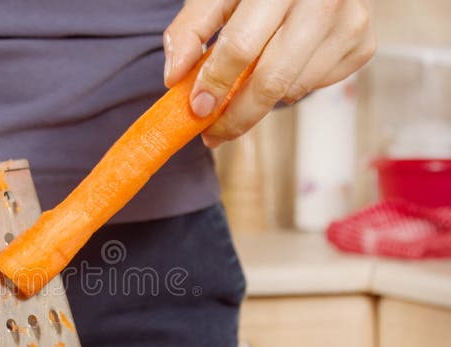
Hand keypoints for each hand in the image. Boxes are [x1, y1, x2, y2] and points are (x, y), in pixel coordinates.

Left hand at [163, 0, 374, 147]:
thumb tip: (175, 77)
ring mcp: (351, 20)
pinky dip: (289, 87)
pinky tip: (281, 64)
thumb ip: (189, 31)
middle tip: (212, 133)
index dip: (215, 82)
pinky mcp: (364, 42)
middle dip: (236, 116)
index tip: (197, 109)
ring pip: (292, 88)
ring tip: (242, 89)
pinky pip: (315, 86)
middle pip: (271, 80)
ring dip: (260, 101)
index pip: (242, 46)